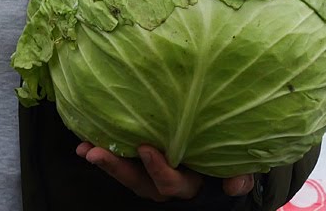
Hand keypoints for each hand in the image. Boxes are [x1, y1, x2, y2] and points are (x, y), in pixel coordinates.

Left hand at [77, 142, 254, 201]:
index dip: (160, 170)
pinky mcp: (141, 159)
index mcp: (190, 183)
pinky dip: (103, 152)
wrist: (221, 146)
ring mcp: (151, 172)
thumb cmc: (229, 152)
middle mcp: (167, 181)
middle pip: (140, 183)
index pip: (173, 184)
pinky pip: (121, 159)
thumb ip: (241, 173)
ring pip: (126, 173)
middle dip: (118, 170)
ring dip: (105, 162)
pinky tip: (83, 141)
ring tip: (84, 148)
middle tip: (95, 153)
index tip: (146, 148)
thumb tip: (234, 185)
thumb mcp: (240, 163)